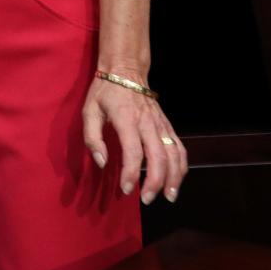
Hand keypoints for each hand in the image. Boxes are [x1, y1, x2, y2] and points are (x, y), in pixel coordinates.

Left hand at [83, 71, 187, 203]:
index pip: (133, 152)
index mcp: (127, 119)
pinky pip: (179, 147)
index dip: (132, 173)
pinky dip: (181, 165)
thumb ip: (92, 138)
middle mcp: (148, 123)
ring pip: (175, 154)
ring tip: (168, 196)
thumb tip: (102, 162)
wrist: (126, 70)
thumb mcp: (89, 110)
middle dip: (156, 181)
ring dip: (174, 177)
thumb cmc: (105, 92)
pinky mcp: (167, 125)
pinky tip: (176, 179)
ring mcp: (161, 124)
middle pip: (159, 156)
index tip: (127, 190)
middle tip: (147, 200)